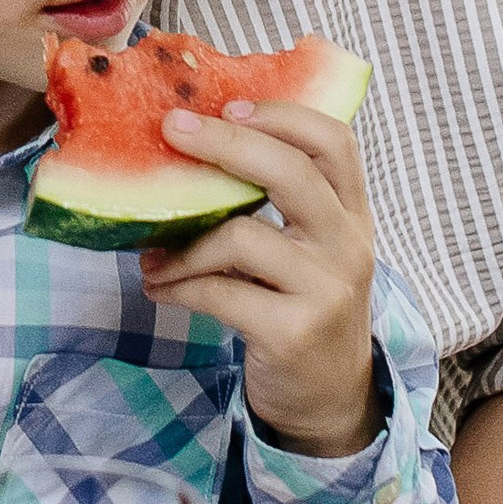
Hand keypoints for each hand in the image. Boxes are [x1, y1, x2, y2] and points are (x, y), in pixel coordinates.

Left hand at [138, 85, 380, 458]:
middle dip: (223, 142)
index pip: (335, 141)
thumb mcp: (310, 251)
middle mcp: (348, 245)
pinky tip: (159, 287)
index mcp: (352, 215)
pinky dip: (178, 285)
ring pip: (241, 236)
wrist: (330, 398)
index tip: (229, 105)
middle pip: (290, 171)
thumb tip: (191, 147)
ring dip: (182, 242)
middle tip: (170, 130)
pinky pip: (219, 292)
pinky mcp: (293, 332)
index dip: (283, 114)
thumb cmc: (305, 307)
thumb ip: (278, 205)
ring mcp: (325, 290)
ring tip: (150, 253)